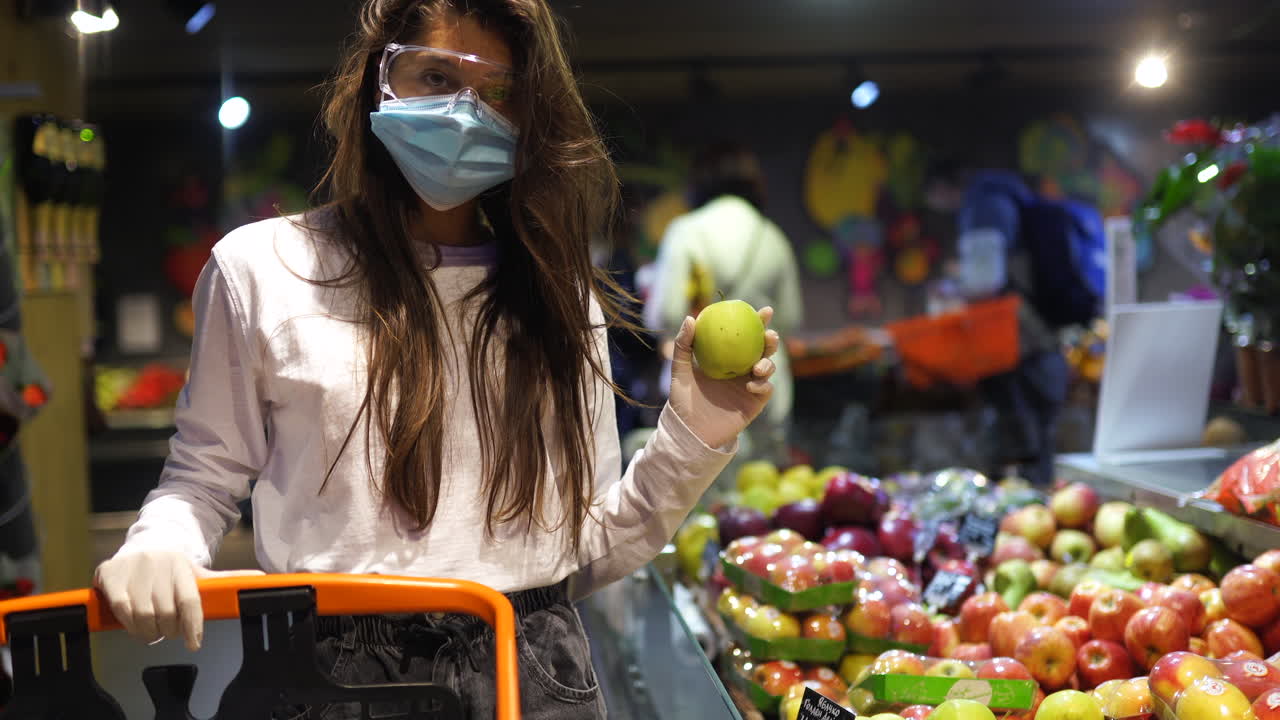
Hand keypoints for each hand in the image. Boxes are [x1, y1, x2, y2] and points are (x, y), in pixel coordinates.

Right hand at [94, 550, 263, 650]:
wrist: (139, 546)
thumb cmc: (170, 568)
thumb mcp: (196, 573)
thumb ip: (224, 580)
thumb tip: (260, 578)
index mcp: (183, 566)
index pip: (191, 601)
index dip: (193, 627)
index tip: (194, 644)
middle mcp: (159, 565)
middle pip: (165, 613)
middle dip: (167, 631)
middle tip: (166, 634)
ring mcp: (134, 569)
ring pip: (142, 614)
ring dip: (146, 632)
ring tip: (149, 632)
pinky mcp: (111, 574)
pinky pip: (120, 608)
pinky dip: (127, 623)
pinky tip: (132, 624)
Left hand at [668, 306, 778, 448]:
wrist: (690, 430)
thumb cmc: (683, 399)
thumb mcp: (680, 369)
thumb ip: (684, 345)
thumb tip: (690, 318)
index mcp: (729, 357)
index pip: (746, 335)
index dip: (758, 322)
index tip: (763, 311)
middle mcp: (743, 369)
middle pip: (764, 349)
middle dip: (772, 339)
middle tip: (769, 334)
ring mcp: (751, 385)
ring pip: (769, 368)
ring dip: (768, 363)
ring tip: (757, 366)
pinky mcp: (755, 403)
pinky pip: (765, 390)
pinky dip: (762, 385)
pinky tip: (750, 385)